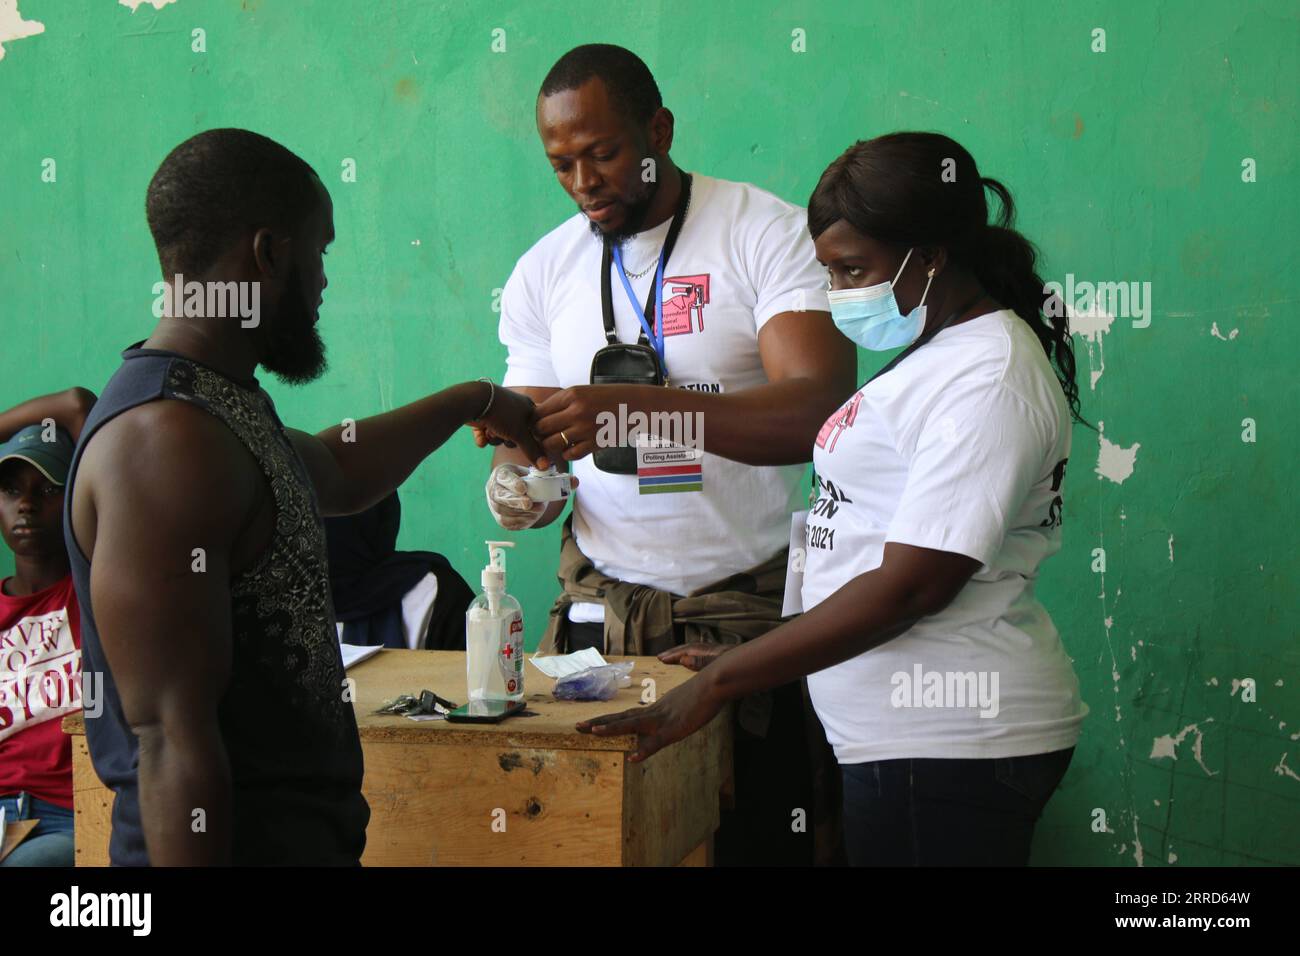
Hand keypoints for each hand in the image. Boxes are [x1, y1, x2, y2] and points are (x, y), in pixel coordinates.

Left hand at [471, 386, 546, 467]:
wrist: (474, 401)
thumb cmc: (503, 413)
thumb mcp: (520, 434)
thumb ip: (533, 451)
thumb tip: (545, 466)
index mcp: (527, 406)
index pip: (536, 426)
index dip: (532, 437)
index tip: (527, 441)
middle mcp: (513, 407)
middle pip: (516, 434)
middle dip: (508, 439)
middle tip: (506, 435)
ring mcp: (497, 411)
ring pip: (500, 434)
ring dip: (494, 438)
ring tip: (490, 432)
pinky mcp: (482, 415)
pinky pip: (485, 433)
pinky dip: (483, 437)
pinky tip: (481, 438)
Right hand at [485, 463, 544, 529]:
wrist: (524, 494)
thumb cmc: (528, 481)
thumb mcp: (532, 472)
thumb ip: (539, 471)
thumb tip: (547, 469)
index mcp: (501, 473)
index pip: (504, 477)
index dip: (512, 483)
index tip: (523, 488)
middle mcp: (493, 489)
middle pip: (499, 496)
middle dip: (515, 501)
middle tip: (528, 503)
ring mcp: (494, 505)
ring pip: (504, 511)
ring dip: (522, 512)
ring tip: (538, 508)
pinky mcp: (500, 519)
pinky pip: (508, 523)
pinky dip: (521, 520)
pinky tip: (532, 515)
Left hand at [533, 384, 631, 462]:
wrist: (638, 405)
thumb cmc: (609, 397)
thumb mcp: (584, 391)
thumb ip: (562, 402)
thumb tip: (537, 413)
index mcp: (571, 395)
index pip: (539, 411)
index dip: (534, 420)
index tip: (538, 424)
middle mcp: (576, 411)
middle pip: (541, 428)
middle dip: (539, 434)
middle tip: (545, 435)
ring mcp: (585, 428)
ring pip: (552, 444)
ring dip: (551, 446)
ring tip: (557, 443)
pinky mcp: (594, 443)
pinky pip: (570, 455)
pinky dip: (567, 454)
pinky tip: (573, 448)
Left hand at [576, 673, 724, 762]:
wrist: (713, 684)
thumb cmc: (702, 692)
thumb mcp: (681, 705)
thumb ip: (670, 712)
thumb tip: (666, 719)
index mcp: (654, 709)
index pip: (626, 715)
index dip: (607, 719)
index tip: (590, 722)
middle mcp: (653, 713)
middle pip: (621, 718)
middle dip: (598, 723)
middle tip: (577, 726)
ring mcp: (662, 720)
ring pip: (631, 725)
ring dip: (612, 728)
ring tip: (593, 731)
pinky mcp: (674, 729)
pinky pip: (656, 742)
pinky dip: (644, 750)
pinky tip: (633, 758)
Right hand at [658, 642, 735, 671]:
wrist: (759, 663)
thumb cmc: (742, 666)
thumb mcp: (721, 664)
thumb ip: (702, 662)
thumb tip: (683, 660)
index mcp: (710, 651)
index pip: (687, 650)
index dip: (673, 654)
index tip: (660, 658)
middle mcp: (712, 651)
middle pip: (690, 649)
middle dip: (675, 652)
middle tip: (661, 657)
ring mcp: (719, 654)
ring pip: (696, 652)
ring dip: (683, 655)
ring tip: (672, 659)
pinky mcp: (724, 660)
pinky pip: (703, 657)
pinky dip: (693, 659)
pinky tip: (694, 665)